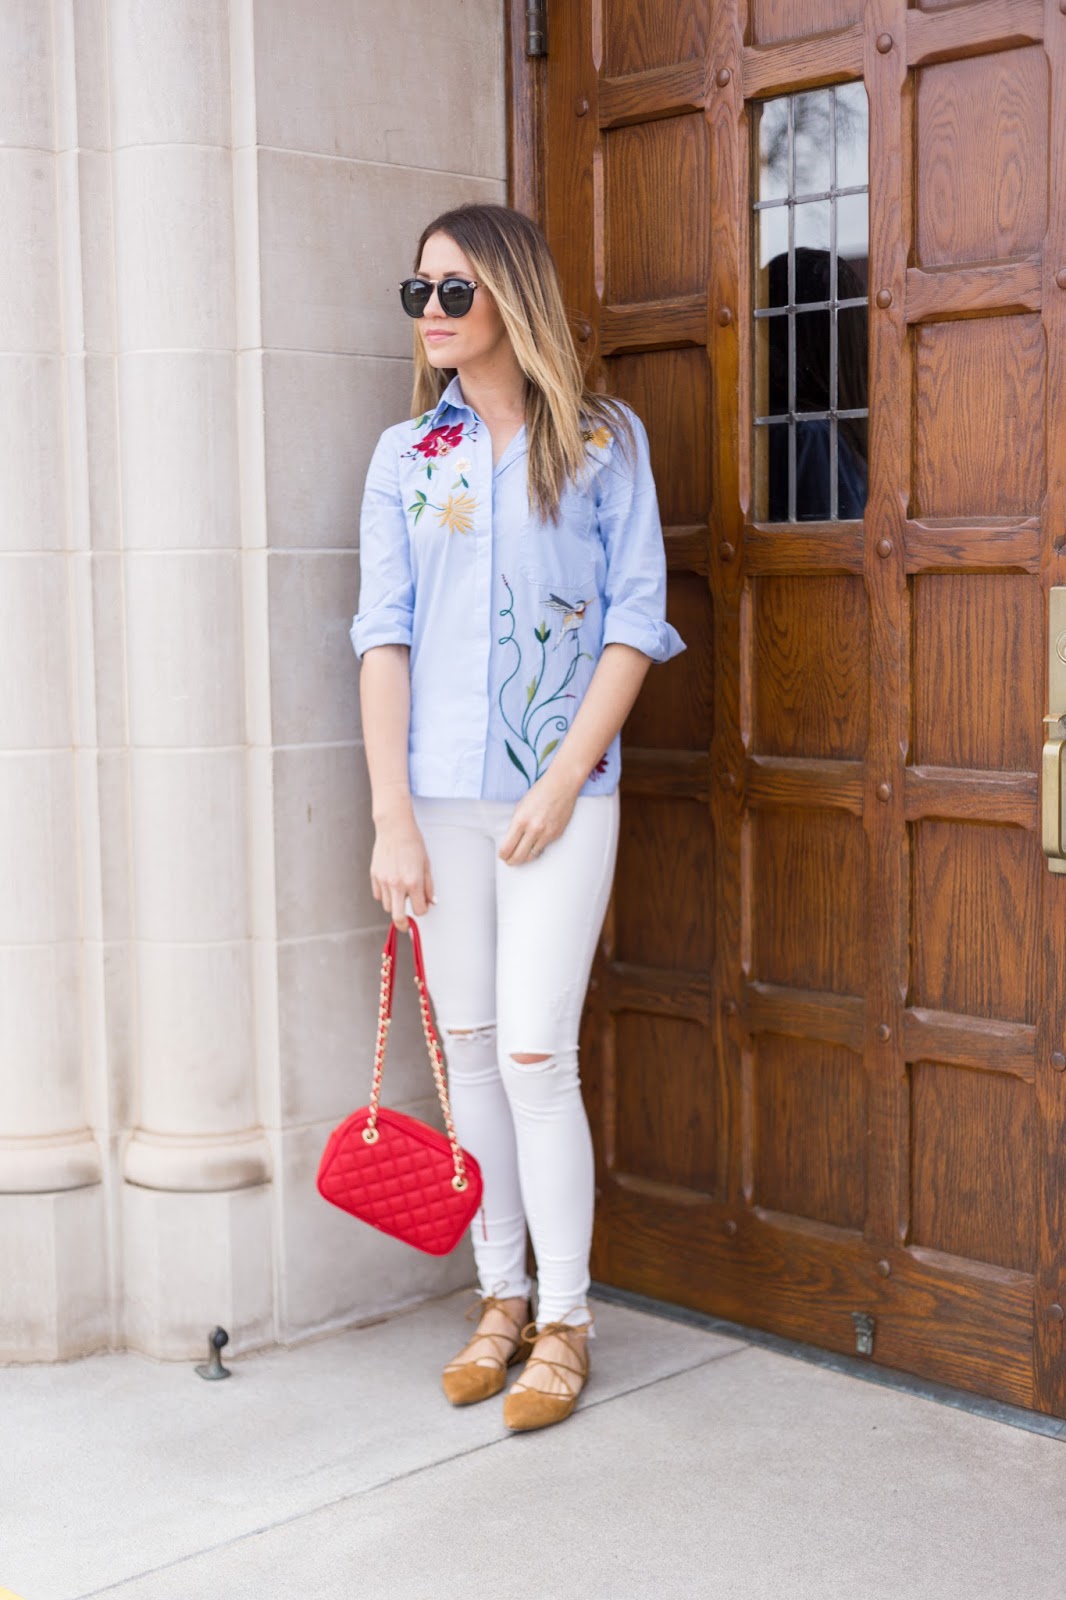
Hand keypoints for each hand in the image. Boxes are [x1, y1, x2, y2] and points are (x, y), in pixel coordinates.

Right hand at [370, 812, 433, 928]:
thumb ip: (428, 886)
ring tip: (400, 893)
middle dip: (403, 925)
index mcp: (413, 882)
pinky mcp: (374, 876)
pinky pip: (379, 895)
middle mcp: (397, 884)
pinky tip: (391, 884)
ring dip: (395, 904)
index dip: (423, 910)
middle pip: (398, 917)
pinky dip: (385, 895)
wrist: (394, 828)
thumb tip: (430, 902)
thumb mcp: (427, 865)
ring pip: (388, 907)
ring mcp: (384, 881)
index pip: (419, 910)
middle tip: (406, 926)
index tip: (423, 907)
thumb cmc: (413, 844)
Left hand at [498, 771, 578, 866]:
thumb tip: (511, 840)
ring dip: (524, 858)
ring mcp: (546, 833)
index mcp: (520, 820)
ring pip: (531, 856)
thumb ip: (516, 824)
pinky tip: (533, 846)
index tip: (502, 855)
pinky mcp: (556, 834)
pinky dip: (537, 849)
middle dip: (511, 861)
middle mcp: (533, 829)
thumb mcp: (521, 806)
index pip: (507, 847)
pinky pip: (543, 848)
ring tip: (520, 856)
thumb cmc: (541, 792)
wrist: (562, 785)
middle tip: (509, 861)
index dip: (503, 855)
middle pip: (518, 856)